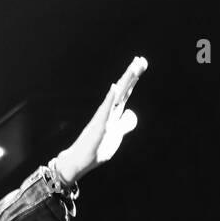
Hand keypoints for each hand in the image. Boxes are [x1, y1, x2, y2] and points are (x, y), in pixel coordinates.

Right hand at [54, 56, 147, 181]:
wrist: (78, 161)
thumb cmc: (96, 149)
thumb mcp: (116, 135)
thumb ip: (124, 124)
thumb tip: (131, 113)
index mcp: (114, 113)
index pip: (126, 91)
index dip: (134, 78)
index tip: (142, 62)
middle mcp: (108, 112)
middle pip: (123, 90)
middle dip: (132, 75)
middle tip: (141, 59)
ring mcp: (103, 118)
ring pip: (116, 97)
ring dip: (125, 82)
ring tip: (133, 69)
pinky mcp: (99, 127)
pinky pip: (105, 111)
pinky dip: (110, 99)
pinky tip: (115, 88)